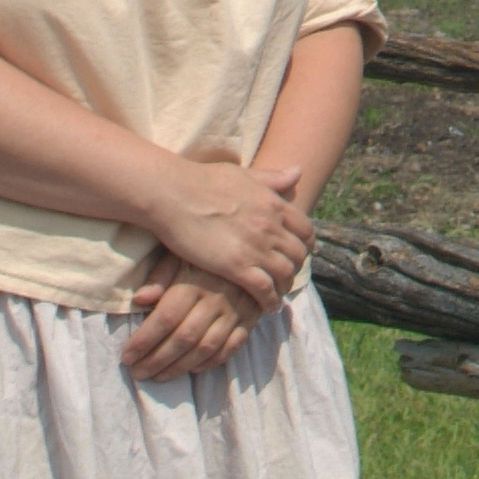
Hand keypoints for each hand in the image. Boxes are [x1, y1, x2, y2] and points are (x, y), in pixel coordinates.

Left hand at [123, 250, 265, 380]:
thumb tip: (139, 299)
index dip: (143, 341)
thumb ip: (160, 276)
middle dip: (156, 360)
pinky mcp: (251, 319)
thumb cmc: (205, 253)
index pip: (165, 319)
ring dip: (180, 367)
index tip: (126, 357)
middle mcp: (216, 299)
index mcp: (194, 282)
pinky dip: (211, 362)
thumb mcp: (180, 254)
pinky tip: (193, 369)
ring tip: (158, 377)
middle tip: (137, 373)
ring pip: (206, 348)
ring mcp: (236, 310)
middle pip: (183, 338)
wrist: (251, 246)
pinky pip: (231, 347)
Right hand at [140, 156, 311, 309]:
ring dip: (284, 286)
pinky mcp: (236, 266)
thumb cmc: (202, 180)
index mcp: (274, 203)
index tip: (300, 253)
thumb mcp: (244, 175)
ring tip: (278, 293)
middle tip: (286, 276)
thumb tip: (299, 172)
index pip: (305, 230)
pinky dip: (270, 301)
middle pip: (298, 254)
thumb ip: (272, 178)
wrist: (173, 193)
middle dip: (295, 267)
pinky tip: (267, 307)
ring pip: (285, 273)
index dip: (305, 244)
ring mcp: (256, 247)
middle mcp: (271, 226)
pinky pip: (265, 289)